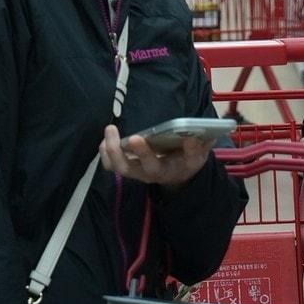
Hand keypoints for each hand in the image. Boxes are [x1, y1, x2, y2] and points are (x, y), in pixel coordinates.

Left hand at [99, 125, 213, 191]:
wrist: (179, 173)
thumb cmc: (186, 162)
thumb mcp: (197, 157)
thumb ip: (196, 149)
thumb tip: (193, 136)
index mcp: (163, 171)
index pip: (151, 165)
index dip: (143, 152)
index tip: (136, 137)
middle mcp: (144, 173)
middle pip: (125, 167)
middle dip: (116, 150)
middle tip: (112, 129)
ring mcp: (134, 170)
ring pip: (115, 165)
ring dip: (108, 149)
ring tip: (109, 130)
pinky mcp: (127, 164)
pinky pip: (110, 162)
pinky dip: (106, 150)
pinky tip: (108, 136)